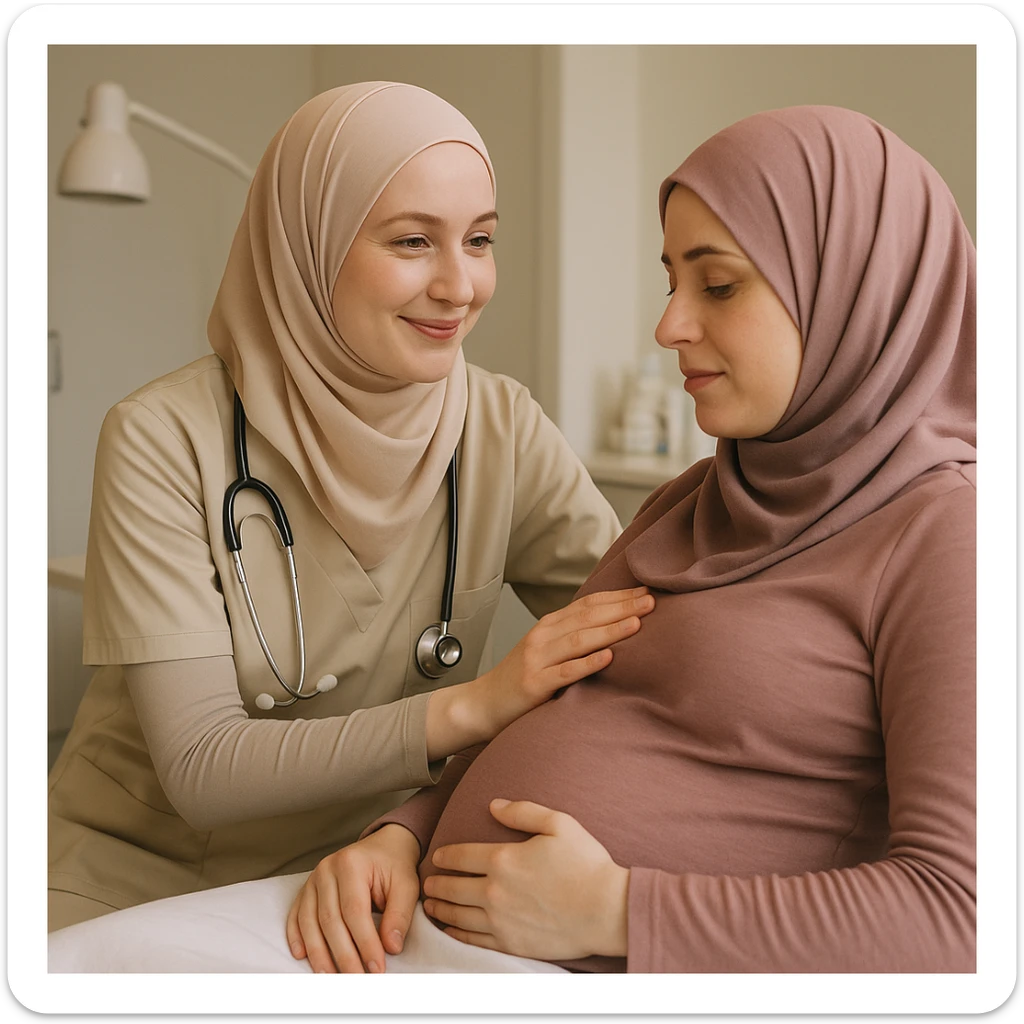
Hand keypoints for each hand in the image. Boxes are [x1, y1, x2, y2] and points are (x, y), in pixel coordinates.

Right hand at [285, 824, 420, 972]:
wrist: (383, 846)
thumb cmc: (394, 865)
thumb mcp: (406, 884)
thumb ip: (399, 915)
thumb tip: (391, 947)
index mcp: (352, 863)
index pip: (355, 911)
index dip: (365, 943)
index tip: (376, 968)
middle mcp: (327, 869)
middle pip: (330, 920)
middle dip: (343, 955)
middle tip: (355, 980)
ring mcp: (313, 879)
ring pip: (310, 922)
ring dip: (319, 953)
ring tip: (330, 978)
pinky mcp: (306, 889)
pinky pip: (296, 915)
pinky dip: (297, 937)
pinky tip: (302, 956)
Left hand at [421, 799, 628, 961]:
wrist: (606, 910)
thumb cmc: (586, 864)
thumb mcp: (558, 823)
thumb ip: (522, 811)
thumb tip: (493, 805)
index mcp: (504, 859)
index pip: (461, 856)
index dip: (444, 856)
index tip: (437, 857)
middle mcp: (495, 891)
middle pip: (452, 887)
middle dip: (436, 884)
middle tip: (427, 883)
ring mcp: (501, 920)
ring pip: (457, 915)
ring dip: (440, 909)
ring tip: (430, 905)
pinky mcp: (510, 943)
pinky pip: (473, 939)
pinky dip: (456, 933)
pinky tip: (450, 929)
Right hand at [463, 587, 654, 744]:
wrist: (483, 703)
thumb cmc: (521, 677)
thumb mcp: (546, 649)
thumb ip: (573, 636)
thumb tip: (614, 626)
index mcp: (549, 625)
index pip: (588, 604)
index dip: (617, 597)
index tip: (645, 592)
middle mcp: (543, 636)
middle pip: (587, 617)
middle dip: (621, 608)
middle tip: (651, 601)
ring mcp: (538, 659)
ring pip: (579, 640)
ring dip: (610, 630)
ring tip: (637, 623)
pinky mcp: (535, 684)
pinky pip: (565, 672)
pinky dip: (588, 663)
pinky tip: (608, 657)